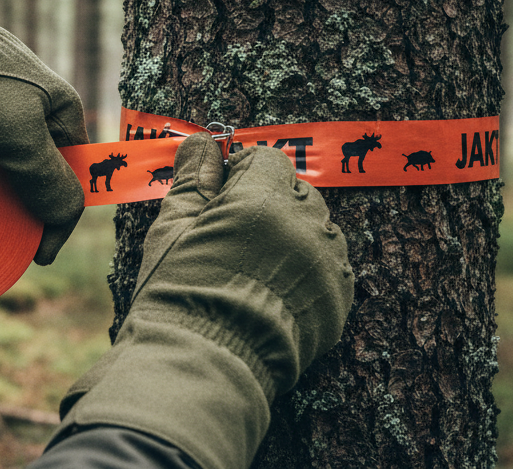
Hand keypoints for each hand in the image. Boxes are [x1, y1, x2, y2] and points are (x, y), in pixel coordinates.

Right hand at [47, 133, 352, 468]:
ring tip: (253, 273)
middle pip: (296, 193)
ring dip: (292, 239)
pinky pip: (329, 270)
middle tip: (233, 238)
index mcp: (262, 202)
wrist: (204, 369)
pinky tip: (273, 296)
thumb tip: (202, 144)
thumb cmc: (178, 297)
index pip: (266, 159)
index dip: (241, 174)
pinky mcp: (339, 303)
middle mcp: (306, 227)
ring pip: (316, 231)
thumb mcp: (172, 231)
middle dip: (269, 205)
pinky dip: (307, 275)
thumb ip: (195, 182)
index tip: (222, 197)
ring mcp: (329, 266)